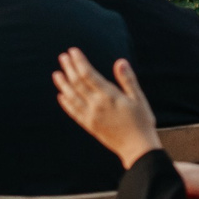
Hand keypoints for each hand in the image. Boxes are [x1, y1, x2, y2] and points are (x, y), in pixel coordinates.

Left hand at [52, 50, 162, 166]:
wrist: (137, 147)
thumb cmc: (142, 121)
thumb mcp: (138, 99)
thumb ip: (128, 80)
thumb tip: (120, 62)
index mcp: (109, 96)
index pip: (88, 75)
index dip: (79, 62)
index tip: (73, 51)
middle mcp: (96, 105)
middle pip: (77, 83)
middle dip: (69, 68)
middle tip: (63, 57)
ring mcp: (90, 116)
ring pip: (72, 96)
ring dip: (63, 84)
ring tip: (57, 73)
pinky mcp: (88, 125)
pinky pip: (73, 112)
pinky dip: (66, 103)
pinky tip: (61, 95)